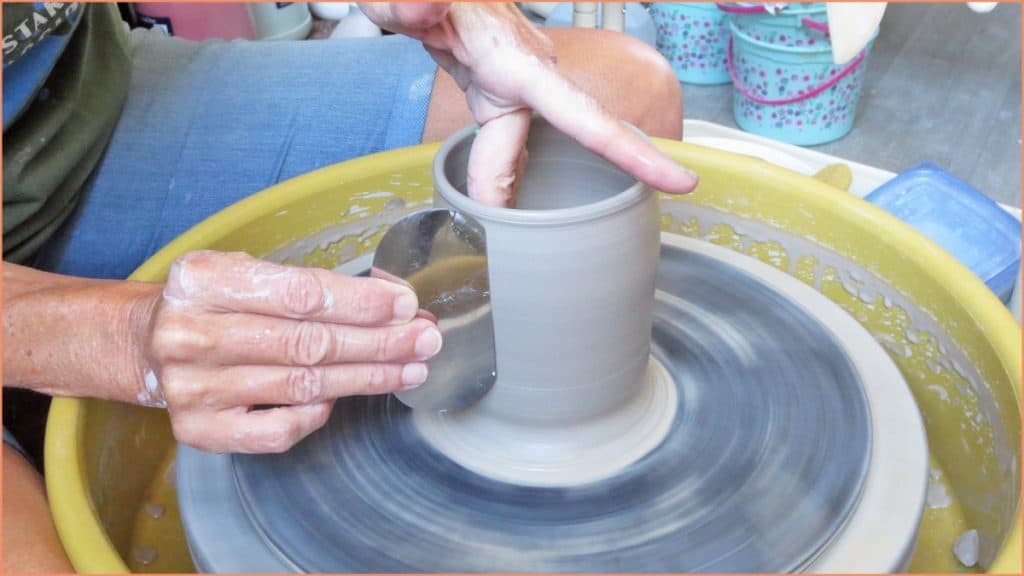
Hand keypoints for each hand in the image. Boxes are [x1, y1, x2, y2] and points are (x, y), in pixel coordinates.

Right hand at [140, 251, 440, 452]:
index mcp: (203, 281)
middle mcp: (192, 335)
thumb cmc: (214, 303)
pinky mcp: (199, 431)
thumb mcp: (246, 272)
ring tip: (409, 367)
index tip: (406, 304)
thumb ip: (309, 285)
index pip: (300, 294)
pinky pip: (280, 429)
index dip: (361, 302)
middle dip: (379, 342)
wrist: (146, 342)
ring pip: (303, 386)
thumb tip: (394, 304)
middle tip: (425, 340)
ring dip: (367, 377)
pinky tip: (344, 397)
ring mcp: (194, 388)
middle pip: (308, 343)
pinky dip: (319, 414)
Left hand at [361, 2, 697, 206]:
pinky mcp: (506, 91)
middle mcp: (534, 76)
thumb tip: (423, 1)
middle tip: (497, 232)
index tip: (682, 181)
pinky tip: (489, 193)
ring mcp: (523, 85)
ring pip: (532, 150)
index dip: (634, 152)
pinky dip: (503, 171)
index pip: (586, 116)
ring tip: (486, 218)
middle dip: (536, 189)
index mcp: (517, 63)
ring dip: (512, 183)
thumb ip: (410, 3)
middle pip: (561, 151)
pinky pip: (514, 141)